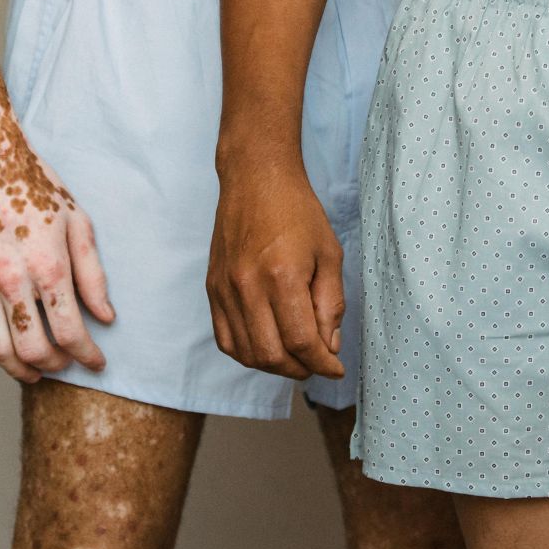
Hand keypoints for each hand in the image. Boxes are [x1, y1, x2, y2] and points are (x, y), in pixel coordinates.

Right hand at [0, 123, 112, 381]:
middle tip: (67, 364)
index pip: (70, 332)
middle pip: (33, 349)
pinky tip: (0, 351)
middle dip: (56, 365)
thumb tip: (105, 317)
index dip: (87, 355)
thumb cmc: (36, 187)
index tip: (96, 361)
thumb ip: (93, 275)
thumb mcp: (78, 223)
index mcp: (47, 265)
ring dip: (19, 368)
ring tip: (35, 369)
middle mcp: (11, 278)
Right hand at [207, 158, 344, 380]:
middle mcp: (248, 286)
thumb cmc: (298, 211)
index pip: (302, 341)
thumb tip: (329, 346)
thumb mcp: (330, 254)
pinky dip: (247, 353)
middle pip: (271, 355)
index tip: (336, 368)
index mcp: (282, 275)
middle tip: (317, 363)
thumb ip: (331, 303)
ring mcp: (225, 288)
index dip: (323, 363)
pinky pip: (226, 338)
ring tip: (295, 356)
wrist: (255, 178)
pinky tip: (268, 344)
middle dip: (300, 369)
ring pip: (246, 353)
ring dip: (274, 365)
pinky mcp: (212, 288)